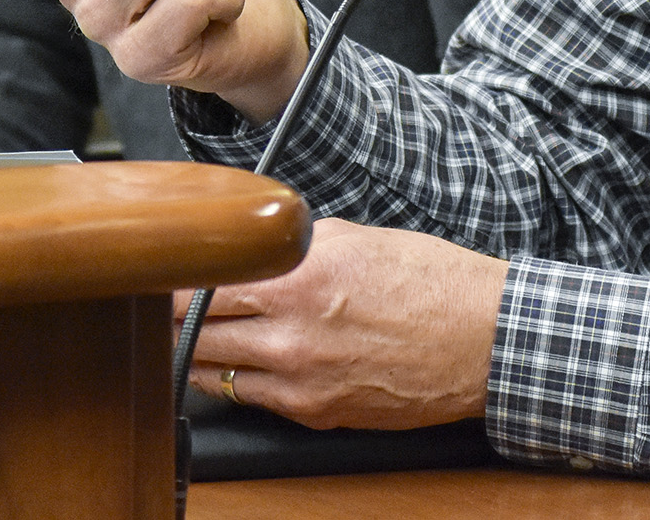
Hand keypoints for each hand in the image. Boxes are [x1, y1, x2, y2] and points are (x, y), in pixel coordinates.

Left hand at [188, 219, 506, 429]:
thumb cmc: (433, 282)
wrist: (482, 340)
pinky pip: (249, 399)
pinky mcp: (314, 412)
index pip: (202, 281)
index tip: (169, 270)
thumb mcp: (358, 236)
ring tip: (194, 334)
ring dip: (195, 353)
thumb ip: (296, 243)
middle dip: (173, 318)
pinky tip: (241, 361)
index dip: (175, 277)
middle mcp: (293, 332)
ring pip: (210, 372)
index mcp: (302, 276)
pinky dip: (235, 380)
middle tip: (167, 304)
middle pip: (192, 332)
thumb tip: (256, 245)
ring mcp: (300, 380)